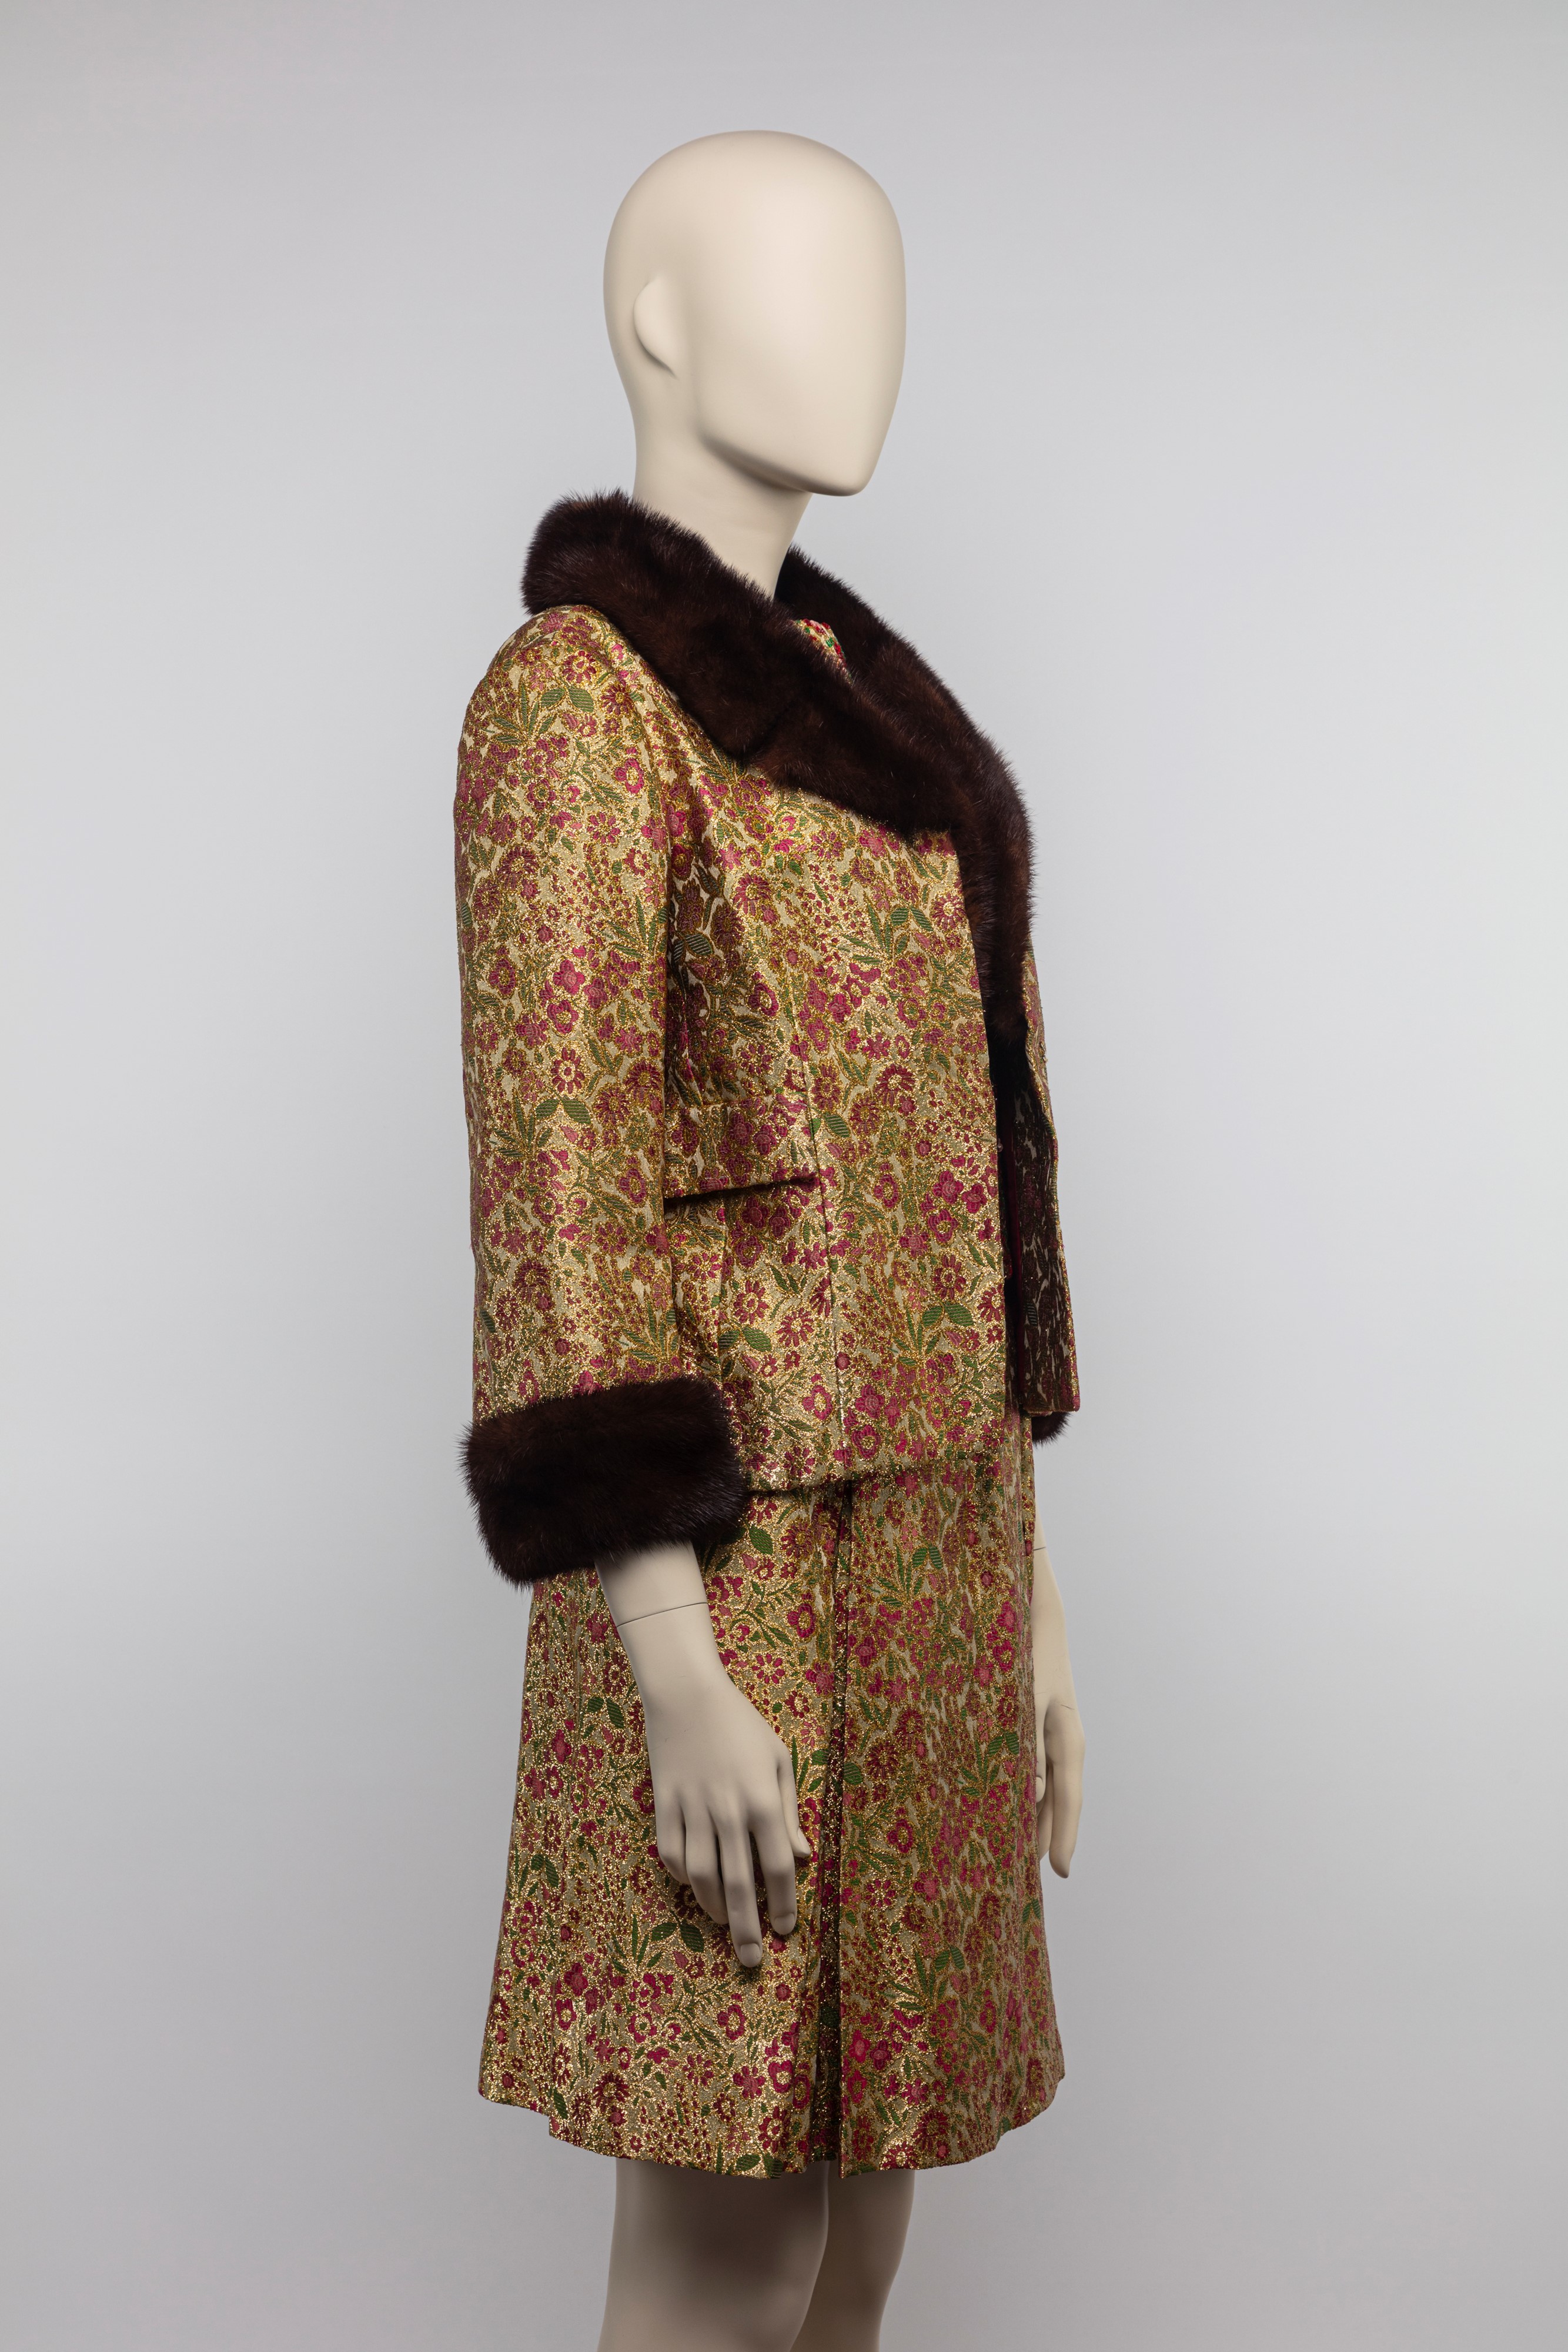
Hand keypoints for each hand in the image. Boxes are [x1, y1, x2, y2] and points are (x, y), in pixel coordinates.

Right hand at [635, 1617, 810, 1966]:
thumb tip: (803, 1858)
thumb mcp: (778, 1761)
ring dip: (713, 1908)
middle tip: (751, 1960)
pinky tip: (695, 1885)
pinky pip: (671, 1855)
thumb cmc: (742, 1727)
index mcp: (762, 1800)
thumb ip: (790, 1813)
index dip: (783, 1904)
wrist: (687, 1695)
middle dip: (746, 1929)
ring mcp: (692, 1810)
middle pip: (739, 1884)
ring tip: (725, 1924)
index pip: (777, 1867)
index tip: (785, 1930)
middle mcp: (728, 1811)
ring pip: (700, 1877)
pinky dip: (682, 1877)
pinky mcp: (663, 1806)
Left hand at [1031, 1536, 1083, 1878]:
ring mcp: (1053, 1739)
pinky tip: (1010, 1810)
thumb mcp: (1027, 1698)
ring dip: (1035, 1821)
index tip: (1061, 1873)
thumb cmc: (1030, 1656)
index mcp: (1069, 1740)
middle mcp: (1065, 1744)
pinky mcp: (1039, 1730)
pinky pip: (1036, 1772)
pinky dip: (1026, 1796)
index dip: (1065, 1838)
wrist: (1037, 1618)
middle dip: (1047, 1839)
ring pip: (1047, 1791)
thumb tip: (1033, 1794)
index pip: (1069, 1800)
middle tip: (1029, 1880)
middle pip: (1060, 1803)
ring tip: (1016, 1857)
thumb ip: (1029, 1745)